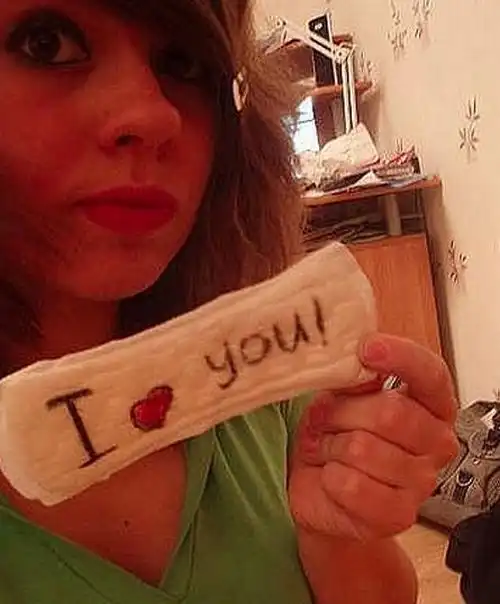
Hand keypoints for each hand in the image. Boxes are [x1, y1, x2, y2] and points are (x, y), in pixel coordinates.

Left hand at [288, 333, 458, 540]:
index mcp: (431, 404)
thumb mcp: (340, 397)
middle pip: (390, 412)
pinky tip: (331, 476)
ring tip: (327, 450)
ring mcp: (421, 482)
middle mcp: (436, 442)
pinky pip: (352, 485)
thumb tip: (356, 361)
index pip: (431, 374)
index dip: (401, 358)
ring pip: (363, 449)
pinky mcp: (398, 514)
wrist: (322, 492)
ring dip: (330, 446)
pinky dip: (329, 477)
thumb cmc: (336, 436)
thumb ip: (354, 380)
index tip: (367, 348)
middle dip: (342, 412)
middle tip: (324, 418)